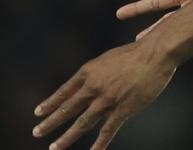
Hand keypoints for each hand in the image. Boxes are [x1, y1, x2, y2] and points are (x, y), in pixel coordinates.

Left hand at [32, 42, 175, 149]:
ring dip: (66, 137)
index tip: (38, 112)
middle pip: (67, 109)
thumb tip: (91, 86)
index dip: (51, 102)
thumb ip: (99, 73)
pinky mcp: (123, 109)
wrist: (156, 53)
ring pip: (82, 123)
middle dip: (50, 122)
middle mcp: (93, 87)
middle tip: (37, 132)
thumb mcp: (109, 58)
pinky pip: (108, 130)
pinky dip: (99, 144)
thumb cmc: (137, 52)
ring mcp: (107, 100)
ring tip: (54, 148)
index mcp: (89, 71)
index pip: (64, 91)